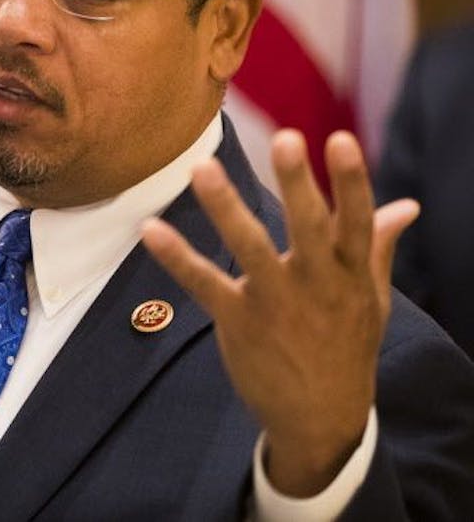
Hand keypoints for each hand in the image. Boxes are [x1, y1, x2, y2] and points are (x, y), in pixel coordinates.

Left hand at [141, 130, 418, 497]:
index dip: (351, 181)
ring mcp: (275, 303)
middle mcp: (316, 284)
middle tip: (284, 138)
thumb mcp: (371, 298)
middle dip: (297, 185)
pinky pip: (204, 284)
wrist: (321, 419)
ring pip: (249, 248)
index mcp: (350, 273)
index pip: (356, 220)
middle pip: (308, 227)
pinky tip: (151, 230)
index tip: (339, 139)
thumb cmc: (345, 346)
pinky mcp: (238, 321)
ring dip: (225, 208)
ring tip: (201, 168)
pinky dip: (177, 258)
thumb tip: (407, 205)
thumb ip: (378, 245)